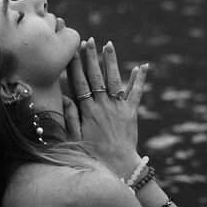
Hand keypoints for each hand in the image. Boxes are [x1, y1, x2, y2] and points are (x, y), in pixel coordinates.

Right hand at [62, 37, 148, 177]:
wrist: (118, 166)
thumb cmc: (93, 154)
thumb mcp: (75, 137)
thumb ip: (70, 116)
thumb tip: (64, 96)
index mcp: (87, 110)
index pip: (79, 82)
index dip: (75, 64)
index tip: (72, 50)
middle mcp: (103, 105)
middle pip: (96, 76)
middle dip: (92, 57)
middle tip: (89, 40)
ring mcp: (119, 107)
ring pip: (114, 79)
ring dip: (111, 61)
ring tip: (108, 44)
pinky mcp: (132, 113)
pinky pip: (137, 93)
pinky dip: (139, 79)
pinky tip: (142, 66)